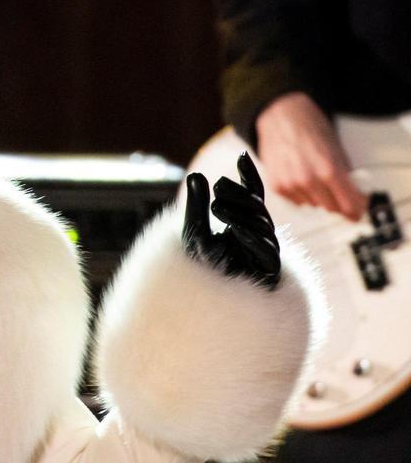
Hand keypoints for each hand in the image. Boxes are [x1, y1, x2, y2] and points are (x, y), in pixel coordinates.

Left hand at [184, 152, 280, 288]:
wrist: (200, 307)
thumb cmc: (198, 268)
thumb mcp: (193, 233)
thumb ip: (196, 207)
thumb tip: (197, 176)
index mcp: (244, 225)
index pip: (252, 196)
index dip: (248, 176)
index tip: (241, 155)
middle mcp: (258, 237)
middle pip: (257, 209)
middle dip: (239, 196)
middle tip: (219, 185)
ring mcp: (265, 255)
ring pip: (262, 228)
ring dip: (240, 216)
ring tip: (216, 206)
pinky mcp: (269, 276)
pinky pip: (266, 254)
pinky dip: (250, 240)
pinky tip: (235, 230)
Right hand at [255, 92, 365, 220]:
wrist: (281, 116)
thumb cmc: (308, 127)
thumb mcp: (337, 149)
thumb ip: (346, 175)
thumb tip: (353, 193)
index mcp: (329, 171)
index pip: (348, 205)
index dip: (356, 209)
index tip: (357, 211)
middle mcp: (308, 180)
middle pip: (331, 208)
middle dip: (336, 201)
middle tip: (337, 190)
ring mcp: (290, 185)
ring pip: (312, 205)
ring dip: (316, 196)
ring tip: (313, 176)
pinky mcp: (277, 186)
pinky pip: (296, 200)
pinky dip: (300, 193)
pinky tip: (299, 177)